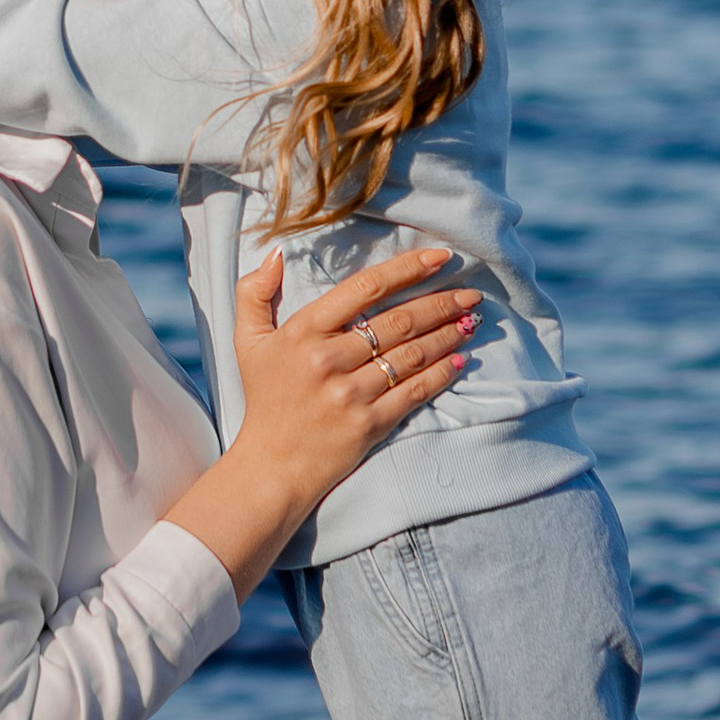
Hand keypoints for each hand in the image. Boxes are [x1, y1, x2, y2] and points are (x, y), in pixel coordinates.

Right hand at [163, 245, 478, 599]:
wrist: (271, 466)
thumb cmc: (265, 400)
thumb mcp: (247, 342)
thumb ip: (254, 293)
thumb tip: (276, 253)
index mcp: (303, 332)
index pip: (365, 289)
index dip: (407, 269)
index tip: (440, 257)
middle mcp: (328, 359)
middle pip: (398, 321)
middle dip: (441, 303)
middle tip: (471, 294)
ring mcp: (351, 394)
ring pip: (411, 355)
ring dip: (447, 335)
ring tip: (471, 321)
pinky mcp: (369, 424)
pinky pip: (414, 392)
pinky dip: (441, 374)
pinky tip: (460, 360)